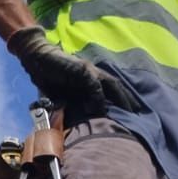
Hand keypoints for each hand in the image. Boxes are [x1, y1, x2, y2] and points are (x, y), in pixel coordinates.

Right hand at [7, 26, 138, 114]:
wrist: (37, 58)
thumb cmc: (50, 77)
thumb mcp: (64, 95)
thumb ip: (75, 104)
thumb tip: (83, 120)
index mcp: (92, 80)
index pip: (112, 90)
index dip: (123, 101)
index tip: (133, 115)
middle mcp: (94, 73)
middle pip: (117, 86)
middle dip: (128, 100)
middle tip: (140, 114)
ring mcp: (89, 70)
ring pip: (110, 84)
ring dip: (120, 98)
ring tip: (128, 112)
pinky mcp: (82, 70)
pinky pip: (95, 85)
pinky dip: (99, 97)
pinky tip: (101, 109)